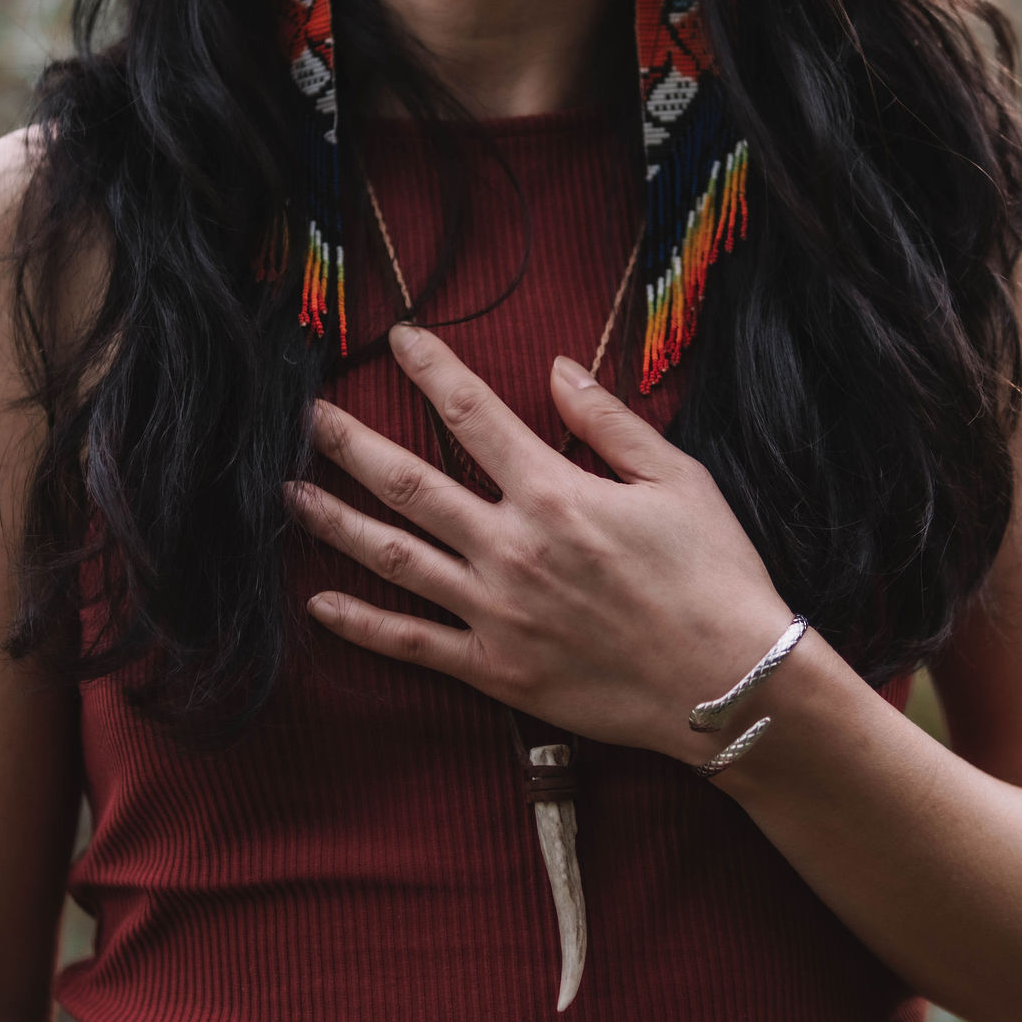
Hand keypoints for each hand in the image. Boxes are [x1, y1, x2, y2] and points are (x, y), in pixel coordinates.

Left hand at [285, 323, 801, 765]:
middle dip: (351, 444)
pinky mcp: (496, 670)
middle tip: (307, 417)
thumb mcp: (679, 480)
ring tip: (290, 495)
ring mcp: (495, 611)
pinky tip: (320, 604)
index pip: (473, 415)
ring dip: (335, 522)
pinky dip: (361, 623)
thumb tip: (557, 370)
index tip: (399, 338)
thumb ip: (609, 423)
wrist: (731, 683)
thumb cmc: (714, 576)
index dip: (431, 369)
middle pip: (408, 483)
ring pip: (393, 558)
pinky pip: (411, 643)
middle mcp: (510, 547)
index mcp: (554, 493)